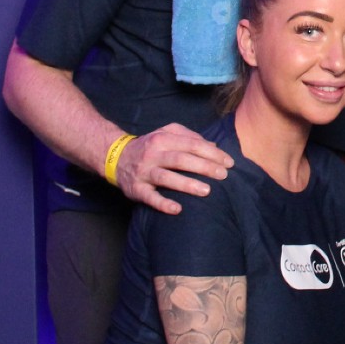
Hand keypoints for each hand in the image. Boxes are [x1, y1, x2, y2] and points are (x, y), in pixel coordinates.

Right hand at [117, 123, 232, 213]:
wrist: (116, 157)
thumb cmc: (149, 146)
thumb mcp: (166, 133)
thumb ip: (189, 136)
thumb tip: (214, 146)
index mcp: (163, 138)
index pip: (192, 144)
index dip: (212, 153)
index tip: (229, 163)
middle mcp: (153, 154)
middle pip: (181, 159)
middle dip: (204, 167)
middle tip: (223, 176)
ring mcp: (144, 172)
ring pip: (166, 177)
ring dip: (187, 184)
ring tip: (207, 191)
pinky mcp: (136, 189)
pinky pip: (150, 197)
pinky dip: (163, 203)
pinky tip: (177, 209)